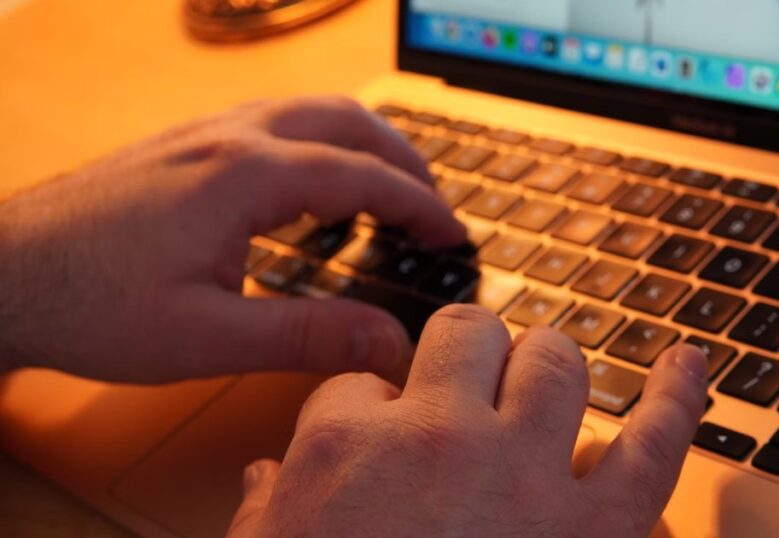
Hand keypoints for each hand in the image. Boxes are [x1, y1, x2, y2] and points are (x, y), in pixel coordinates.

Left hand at [0, 96, 465, 382]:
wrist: (0, 273)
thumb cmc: (89, 303)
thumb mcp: (207, 338)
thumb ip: (307, 337)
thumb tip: (387, 343)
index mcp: (245, 175)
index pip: (365, 175)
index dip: (421, 206)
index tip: (454, 235)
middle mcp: (229, 138)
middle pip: (347, 121)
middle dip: (404, 159)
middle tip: (433, 207)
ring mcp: (203, 134)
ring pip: (310, 111)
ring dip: (363, 142)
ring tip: (389, 189)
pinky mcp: (184, 145)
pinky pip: (274, 121)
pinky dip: (319, 142)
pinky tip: (312, 183)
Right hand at [228, 305, 708, 536]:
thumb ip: (266, 514)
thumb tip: (266, 478)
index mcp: (345, 446)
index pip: (365, 380)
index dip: (376, 406)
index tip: (385, 435)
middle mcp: (436, 438)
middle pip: (466, 335)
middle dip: (467, 354)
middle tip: (469, 389)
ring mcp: (525, 475)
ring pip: (554, 361)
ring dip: (549, 364)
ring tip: (544, 379)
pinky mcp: (601, 529)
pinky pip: (655, 440)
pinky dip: (679, 396)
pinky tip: (688, 365)